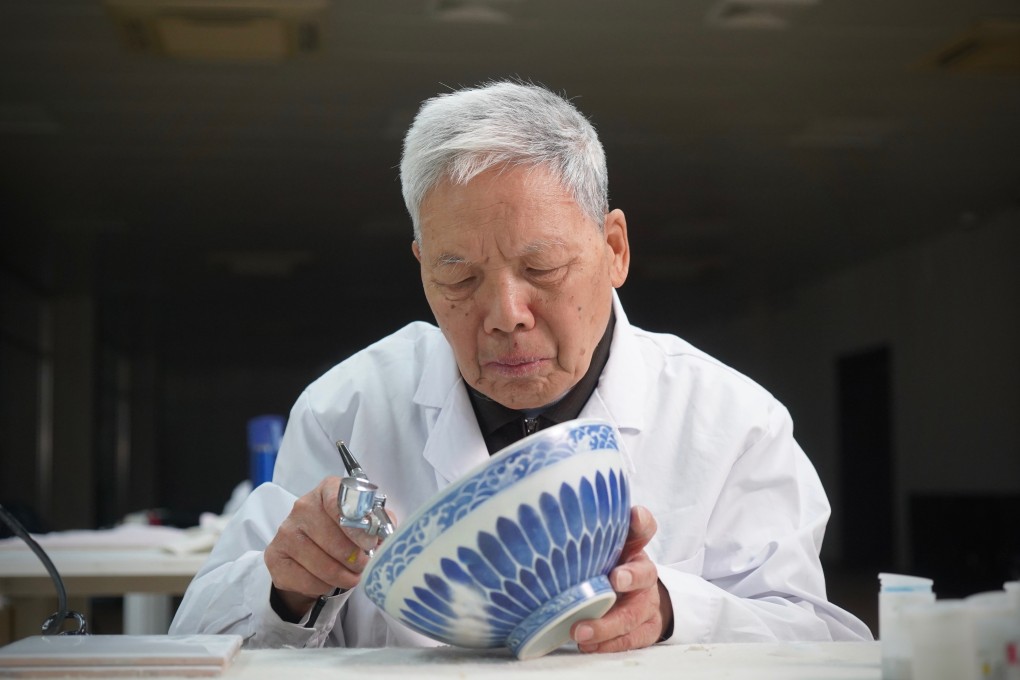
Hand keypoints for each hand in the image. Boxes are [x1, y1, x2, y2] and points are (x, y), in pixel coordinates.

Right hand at [264, 476, 393, 620]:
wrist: (306, 555)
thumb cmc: (340, 534)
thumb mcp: (362, 521)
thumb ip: (377, 521)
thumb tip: (387, 533)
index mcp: (326, 491)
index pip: (339, 502)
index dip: (357, 527)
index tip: (369, 544)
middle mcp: (302, 506)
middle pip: (332, 538)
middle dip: (354, 558)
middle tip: (364, 567)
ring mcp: (285, 531)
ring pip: (321, 563)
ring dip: (342, 576)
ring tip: (352, 577)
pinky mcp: (275, 557)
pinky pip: (306, 579)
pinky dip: (324, 586)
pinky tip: (329, 582)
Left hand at [570, 505, 672, 652]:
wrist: (637, 598)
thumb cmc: (606, 568)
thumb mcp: (598, 549)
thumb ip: (580, 536)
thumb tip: (539, 524)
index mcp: (633, 547)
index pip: (643, 526)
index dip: (640, 521)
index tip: (634, 517)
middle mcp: (644, 573)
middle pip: (644, 573)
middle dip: (630, 577)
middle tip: (615, 581)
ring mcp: (647, 602)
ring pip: (633, 614)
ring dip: (608, 624)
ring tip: (581, 631)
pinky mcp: (646, 628)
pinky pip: (631, 638)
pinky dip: (609, 644)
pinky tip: (588, 645)